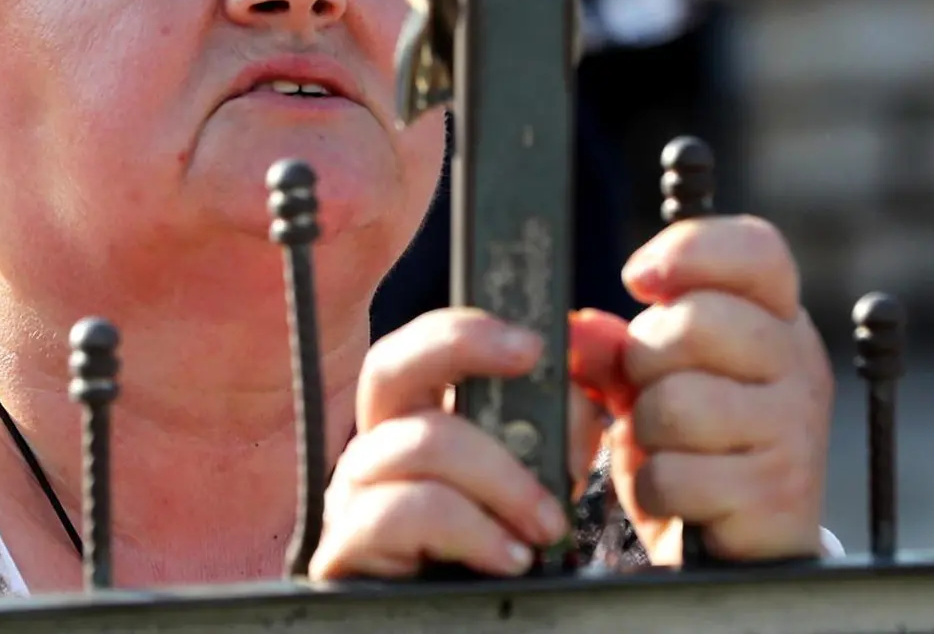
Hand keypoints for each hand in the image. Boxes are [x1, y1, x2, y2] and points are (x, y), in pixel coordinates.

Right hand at [310, 309, 576, 578]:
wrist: (483, 631)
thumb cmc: (507, 553)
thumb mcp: (546, 474)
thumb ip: (565, 409)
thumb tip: (587, 337)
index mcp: (416, 423)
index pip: (421, 347)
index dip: (469, 330)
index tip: (534, 344)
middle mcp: (375, 449)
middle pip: (388, 365)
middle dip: (462, 350)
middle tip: (531, 366)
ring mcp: (353, 497)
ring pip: (420, 444)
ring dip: (501, 478)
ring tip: (546, 525)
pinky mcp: (346, 551)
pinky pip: (402, 512)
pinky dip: (470, 529)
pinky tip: (508, 557)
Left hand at [570, 215, 832, 563]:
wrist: (746, 543)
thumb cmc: (696, 444)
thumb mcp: (653, 382)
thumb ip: (613, 346)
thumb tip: (580, 330)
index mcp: (777, 320)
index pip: (757, 249)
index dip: (690, 250)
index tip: (640, 281)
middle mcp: (800, 364)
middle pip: (697, 322)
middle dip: (646, 360)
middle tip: (652, 391)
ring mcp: (795, 431)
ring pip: (677, 403)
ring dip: (647, 432)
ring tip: (667, 446)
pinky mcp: (774, 496)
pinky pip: (675, 475)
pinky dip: (656, 489)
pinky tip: (678, 495)